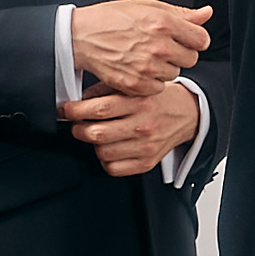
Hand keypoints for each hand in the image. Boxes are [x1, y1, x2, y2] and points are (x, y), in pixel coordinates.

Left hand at [62, 77, 200, 177]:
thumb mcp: (134, 86)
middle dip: (78, 129)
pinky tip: (109, 149)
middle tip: (78, 124)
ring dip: (93, 144)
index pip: (99, 109)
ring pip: (102, 152)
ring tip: (97, 134)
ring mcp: (145, 146)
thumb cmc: (158, 99)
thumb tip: (79, 100)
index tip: (66, 109)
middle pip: (97, 133)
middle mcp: (142, 125)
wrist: (187, 114)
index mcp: (138, 102)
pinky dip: (105, 160)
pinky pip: (114, 169)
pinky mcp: (146, 162)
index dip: (74, 110)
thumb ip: (106, 90)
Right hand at [73, 0, 213, 90]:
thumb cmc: (112, 19)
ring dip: (164, 68)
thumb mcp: (147, 6)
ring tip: (145, 56)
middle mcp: (158, 46)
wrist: (82, 37)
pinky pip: (158, 88)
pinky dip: (150, 81)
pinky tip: (137, 68)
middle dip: (179, 53)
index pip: (201, 39)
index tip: (184, 39)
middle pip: (191, 59)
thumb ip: (182, 13)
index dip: (193, 39)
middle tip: (160, 47)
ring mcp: (147, 68)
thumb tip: (207, 13)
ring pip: (174, 74)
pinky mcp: (137, 85)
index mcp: (163, 23)